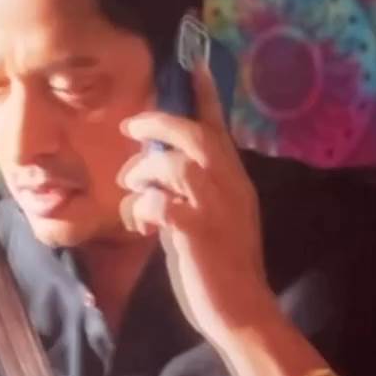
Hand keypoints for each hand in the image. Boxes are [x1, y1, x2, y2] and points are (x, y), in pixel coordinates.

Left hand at [117, 64, 279, 340]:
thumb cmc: (225, 267)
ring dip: (142, 174)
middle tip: (131, 128)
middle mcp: (229, 186)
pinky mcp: (195, 231)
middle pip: (194, 135)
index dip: (205, 95)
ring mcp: (214, 207)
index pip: (220, 128)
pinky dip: (142, 209)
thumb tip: (162, 173)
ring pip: (171, 165)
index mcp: (236, 181)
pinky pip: (159, 203)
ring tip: (132, 192)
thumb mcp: (218, 218)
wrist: (243, 311)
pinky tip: (141, 225)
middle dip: (158, 124)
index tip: (194, 64)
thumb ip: (197, 191)